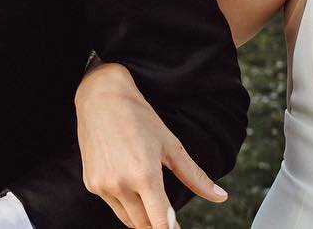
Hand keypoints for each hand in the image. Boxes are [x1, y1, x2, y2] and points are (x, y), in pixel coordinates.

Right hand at [77, 63, 227, 228]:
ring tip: (152, 204)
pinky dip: (126, 205)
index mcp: (144, 175)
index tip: (178, 227)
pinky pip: (113, 206)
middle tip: (170, 217)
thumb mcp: (170, 144)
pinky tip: (131, 188)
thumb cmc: (138, 116)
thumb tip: (220, 196)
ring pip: (128, 220)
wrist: (100, 96)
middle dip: (159, 224)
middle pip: (145, 225)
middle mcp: (121, 183)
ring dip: (142, 219)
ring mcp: (103, 185)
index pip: (160, 223)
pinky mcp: (91, 183)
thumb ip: (194, 176)